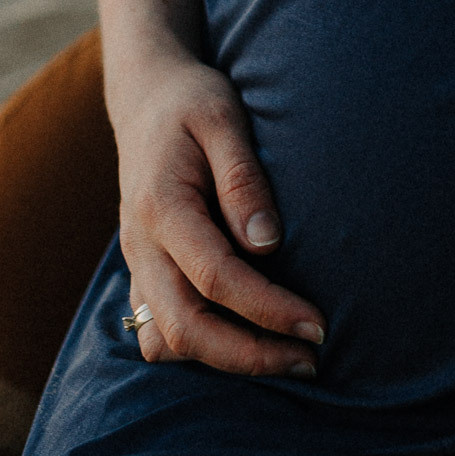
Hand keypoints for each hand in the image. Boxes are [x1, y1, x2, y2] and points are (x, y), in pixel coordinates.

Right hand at [112, 40, 323, 376]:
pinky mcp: (143, 269)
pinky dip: (199, 349)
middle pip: (184, 328)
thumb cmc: (192, 101)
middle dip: (250, 355)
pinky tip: (247, 341)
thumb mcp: (223, 118)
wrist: (145, 95)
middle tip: (311, 358)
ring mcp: (137, 261)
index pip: (216, 279)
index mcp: (162, 207)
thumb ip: (243, 179)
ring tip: (287, 357)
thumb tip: (267, 243)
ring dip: (224, 360)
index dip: (268, 310)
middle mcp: (141, 244)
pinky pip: (158, 330)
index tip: (317, 325)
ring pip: (166, 340)